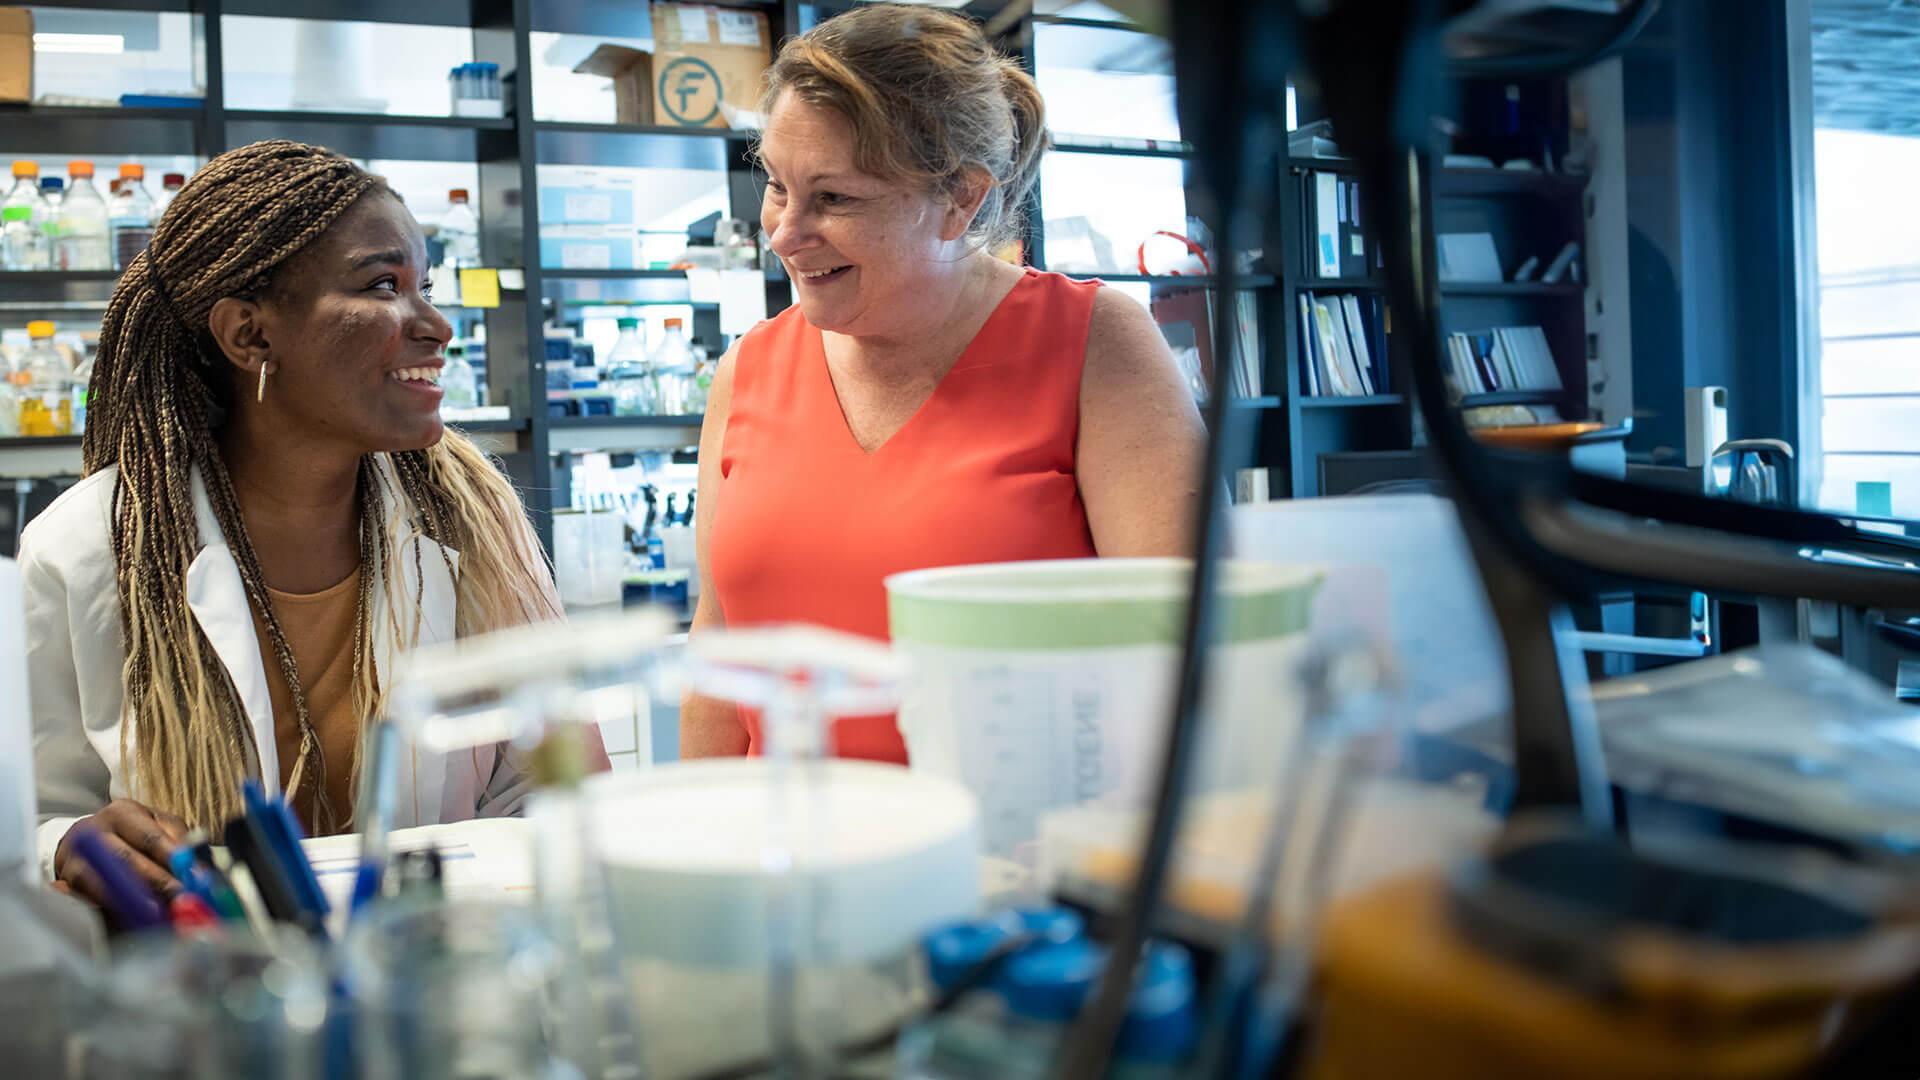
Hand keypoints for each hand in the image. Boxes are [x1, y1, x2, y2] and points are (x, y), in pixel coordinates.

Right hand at [54, 799, 188, 911]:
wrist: (84, 840)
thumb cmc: (133, 834)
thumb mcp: (158, 826)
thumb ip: (179, 841)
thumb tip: (199, 864)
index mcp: (122, 813)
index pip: (150, 837)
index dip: (173, 858)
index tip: (194, 876)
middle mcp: (94, 832)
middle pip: (126, 860)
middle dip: (157, 883)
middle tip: (181, 899)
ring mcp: (75, 858)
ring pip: (103, 881)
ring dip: (131, 900)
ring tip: (158, 914)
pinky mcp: (64, 883)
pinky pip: (84, 900)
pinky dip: (108, 912)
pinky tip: (130, 919)